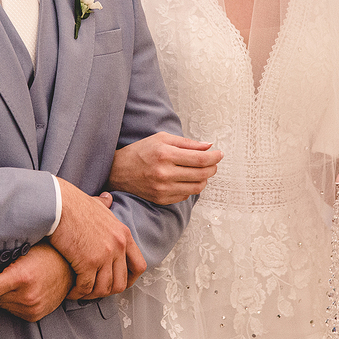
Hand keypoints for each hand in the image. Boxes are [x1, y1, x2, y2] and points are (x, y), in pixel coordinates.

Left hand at [0, 242, 73, 321]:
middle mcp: (28, 297)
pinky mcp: (34, 315)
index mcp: (23, 278)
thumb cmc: (46, 251)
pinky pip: (9, 309)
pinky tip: (11, 286)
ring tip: (2, 275)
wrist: (72, 266)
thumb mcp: (16, 250)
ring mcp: (33, 309)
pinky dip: (4, 298)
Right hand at [50, 178, 145, 299]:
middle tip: (93, 291)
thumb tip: (108, 199)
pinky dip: (77, 293)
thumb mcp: (96, 204)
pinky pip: (85, 288)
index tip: (116, 284)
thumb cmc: (72, 204)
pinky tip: (70, 291)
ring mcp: (105, 255)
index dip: (129, 280)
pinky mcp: (88, 262)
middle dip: (106, 291)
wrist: (57, 204)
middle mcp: (118, 246)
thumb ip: (104, 205)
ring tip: (79, 292)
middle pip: (121, 283)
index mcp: (123, 234)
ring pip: (103, 289)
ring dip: (90, 295)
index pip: (139, 266)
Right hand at [107, 132, 221, 204]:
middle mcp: (165, 173)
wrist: (118, 171)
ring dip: (204, 179)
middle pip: (202, 174)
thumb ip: (187, 143)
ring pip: (197, 187)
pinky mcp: (162, 199)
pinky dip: (191, 187)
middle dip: (213, 167)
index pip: (200, 158)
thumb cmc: (140, 152)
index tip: (220, 154)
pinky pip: (186, 195)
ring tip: (201, 171)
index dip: (215, 157)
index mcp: (165, 154)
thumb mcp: (162, 139)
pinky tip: (186, 179)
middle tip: (213, 162)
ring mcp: (163, 189)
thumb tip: (208, 146)